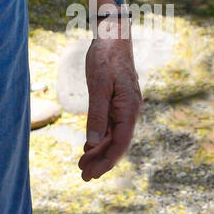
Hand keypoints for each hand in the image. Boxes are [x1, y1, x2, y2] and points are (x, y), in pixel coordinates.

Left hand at [78, 33, 142, 180]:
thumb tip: (92, 142)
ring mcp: (124, 107)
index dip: (107, 161)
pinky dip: (98, 138)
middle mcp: (130, 111)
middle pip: (116, 143)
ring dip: (98, 152)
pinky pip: (109, 125)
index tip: (94, 174)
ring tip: (83, 166)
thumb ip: (97, 114)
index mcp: (129, 109)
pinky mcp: (117, 101)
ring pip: (112, 136)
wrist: (112, 36)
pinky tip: (88, 148)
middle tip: (84, 177)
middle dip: (101, 161)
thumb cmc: (105, 58)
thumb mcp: (98, 86)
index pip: (120, 143)